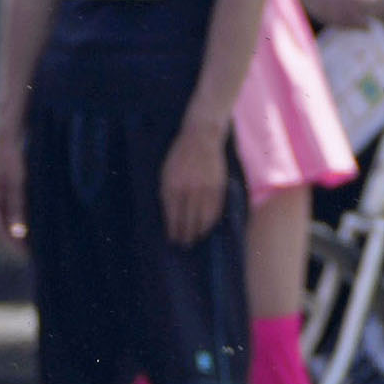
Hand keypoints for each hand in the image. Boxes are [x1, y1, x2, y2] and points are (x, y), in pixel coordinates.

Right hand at [0, 135, 27, 250]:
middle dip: (20, 244)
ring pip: (11, 221)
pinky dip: (25, 220)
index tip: (31, 258)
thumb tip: (18, 233)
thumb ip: (17, 208)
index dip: (16, 248)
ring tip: (40, 242)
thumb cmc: (13, 157)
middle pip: (6, 230)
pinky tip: (37, 222)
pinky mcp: (7, 188)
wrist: (9, 134)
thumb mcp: (17, 183)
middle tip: (38, 255)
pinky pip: (15, 211)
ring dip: (24, 233)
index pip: (2, 234)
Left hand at [158, 118, 230, 246]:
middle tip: (184, 245)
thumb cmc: (179, 156)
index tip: (172, 240)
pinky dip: (211, 222)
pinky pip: (215, 209)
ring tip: (195, 240)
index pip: (172, 215)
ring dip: (198, 232)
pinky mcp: (218, 186)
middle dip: (185, 235)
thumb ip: (166, 193)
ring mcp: (205, 189)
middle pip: (187, 220)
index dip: (173, 230)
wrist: (201, 137)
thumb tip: (169, 215)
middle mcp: (188, 190)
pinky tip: (207, 228)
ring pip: (202, 218)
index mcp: (172, 186)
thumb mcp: (166, 173)